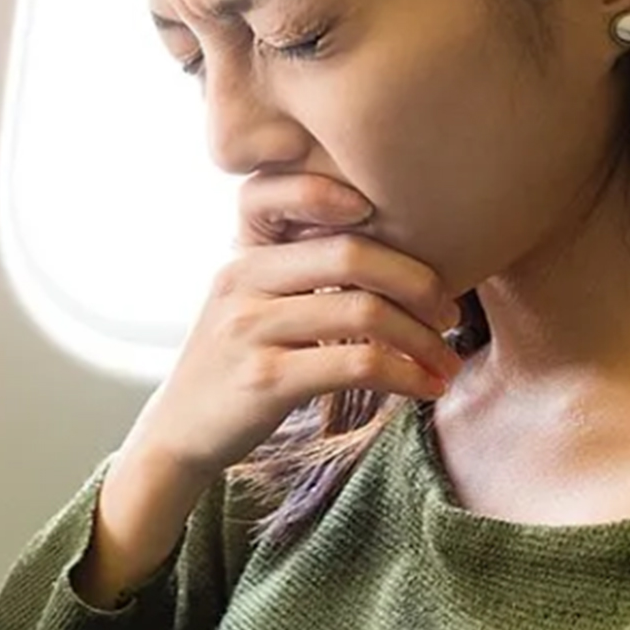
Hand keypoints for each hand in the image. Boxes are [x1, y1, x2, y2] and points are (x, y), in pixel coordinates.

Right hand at [125, 172, 463, 489]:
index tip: (416, 236)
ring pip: (363, 312)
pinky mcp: (265, 379)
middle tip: (450, 313)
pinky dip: (407, 375)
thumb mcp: (251, 304)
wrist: (179, 432)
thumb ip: (298, 273)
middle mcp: (241, 279)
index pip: (300, 198)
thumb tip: (395, 257)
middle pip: (350, 253)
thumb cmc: (234, 364)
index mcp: (243, 253)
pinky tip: (425, 388)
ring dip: (422, 340)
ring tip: (447, 362)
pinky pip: (357, 364)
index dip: (355, 197)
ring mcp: (250, 328)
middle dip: (418, 282)